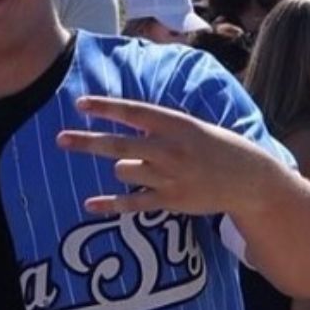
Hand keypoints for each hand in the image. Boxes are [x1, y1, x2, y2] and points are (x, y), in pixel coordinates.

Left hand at [57, 96, 281, 215]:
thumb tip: (119, 120)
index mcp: (176, 125)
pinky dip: (109, 204)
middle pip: (118, 146)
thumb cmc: (213, 146)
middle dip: (86, 142)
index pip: (133, 113)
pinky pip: (132, 203)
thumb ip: (155, 125)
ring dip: (123, 169)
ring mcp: (170, 178)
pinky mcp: (170, 201)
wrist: (249, 179)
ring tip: (148, 168)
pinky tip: (89, 204)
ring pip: (123, 171)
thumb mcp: (188, 126)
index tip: (79, 104)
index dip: (105, 108)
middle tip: (59, 139)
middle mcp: (170, 150)